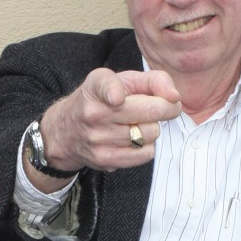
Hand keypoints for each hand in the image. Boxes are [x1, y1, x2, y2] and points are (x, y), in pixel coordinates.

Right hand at [37, 68, 181, 174]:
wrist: (66, 132)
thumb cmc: (103, 100)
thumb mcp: (123, 80)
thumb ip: (155, 80)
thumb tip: (175, 97)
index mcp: (96, 87)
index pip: (106, 88)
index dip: (114, 92)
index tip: (117, 98)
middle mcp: (94, 113)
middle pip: (151, 111)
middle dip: (165, 108)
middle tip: (161, 107)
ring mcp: (99, 138)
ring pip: (151, 133)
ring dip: (151, 128)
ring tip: (138, 124)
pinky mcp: (105, 159)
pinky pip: (145, 154)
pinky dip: (146, 146)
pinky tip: (134, 139)